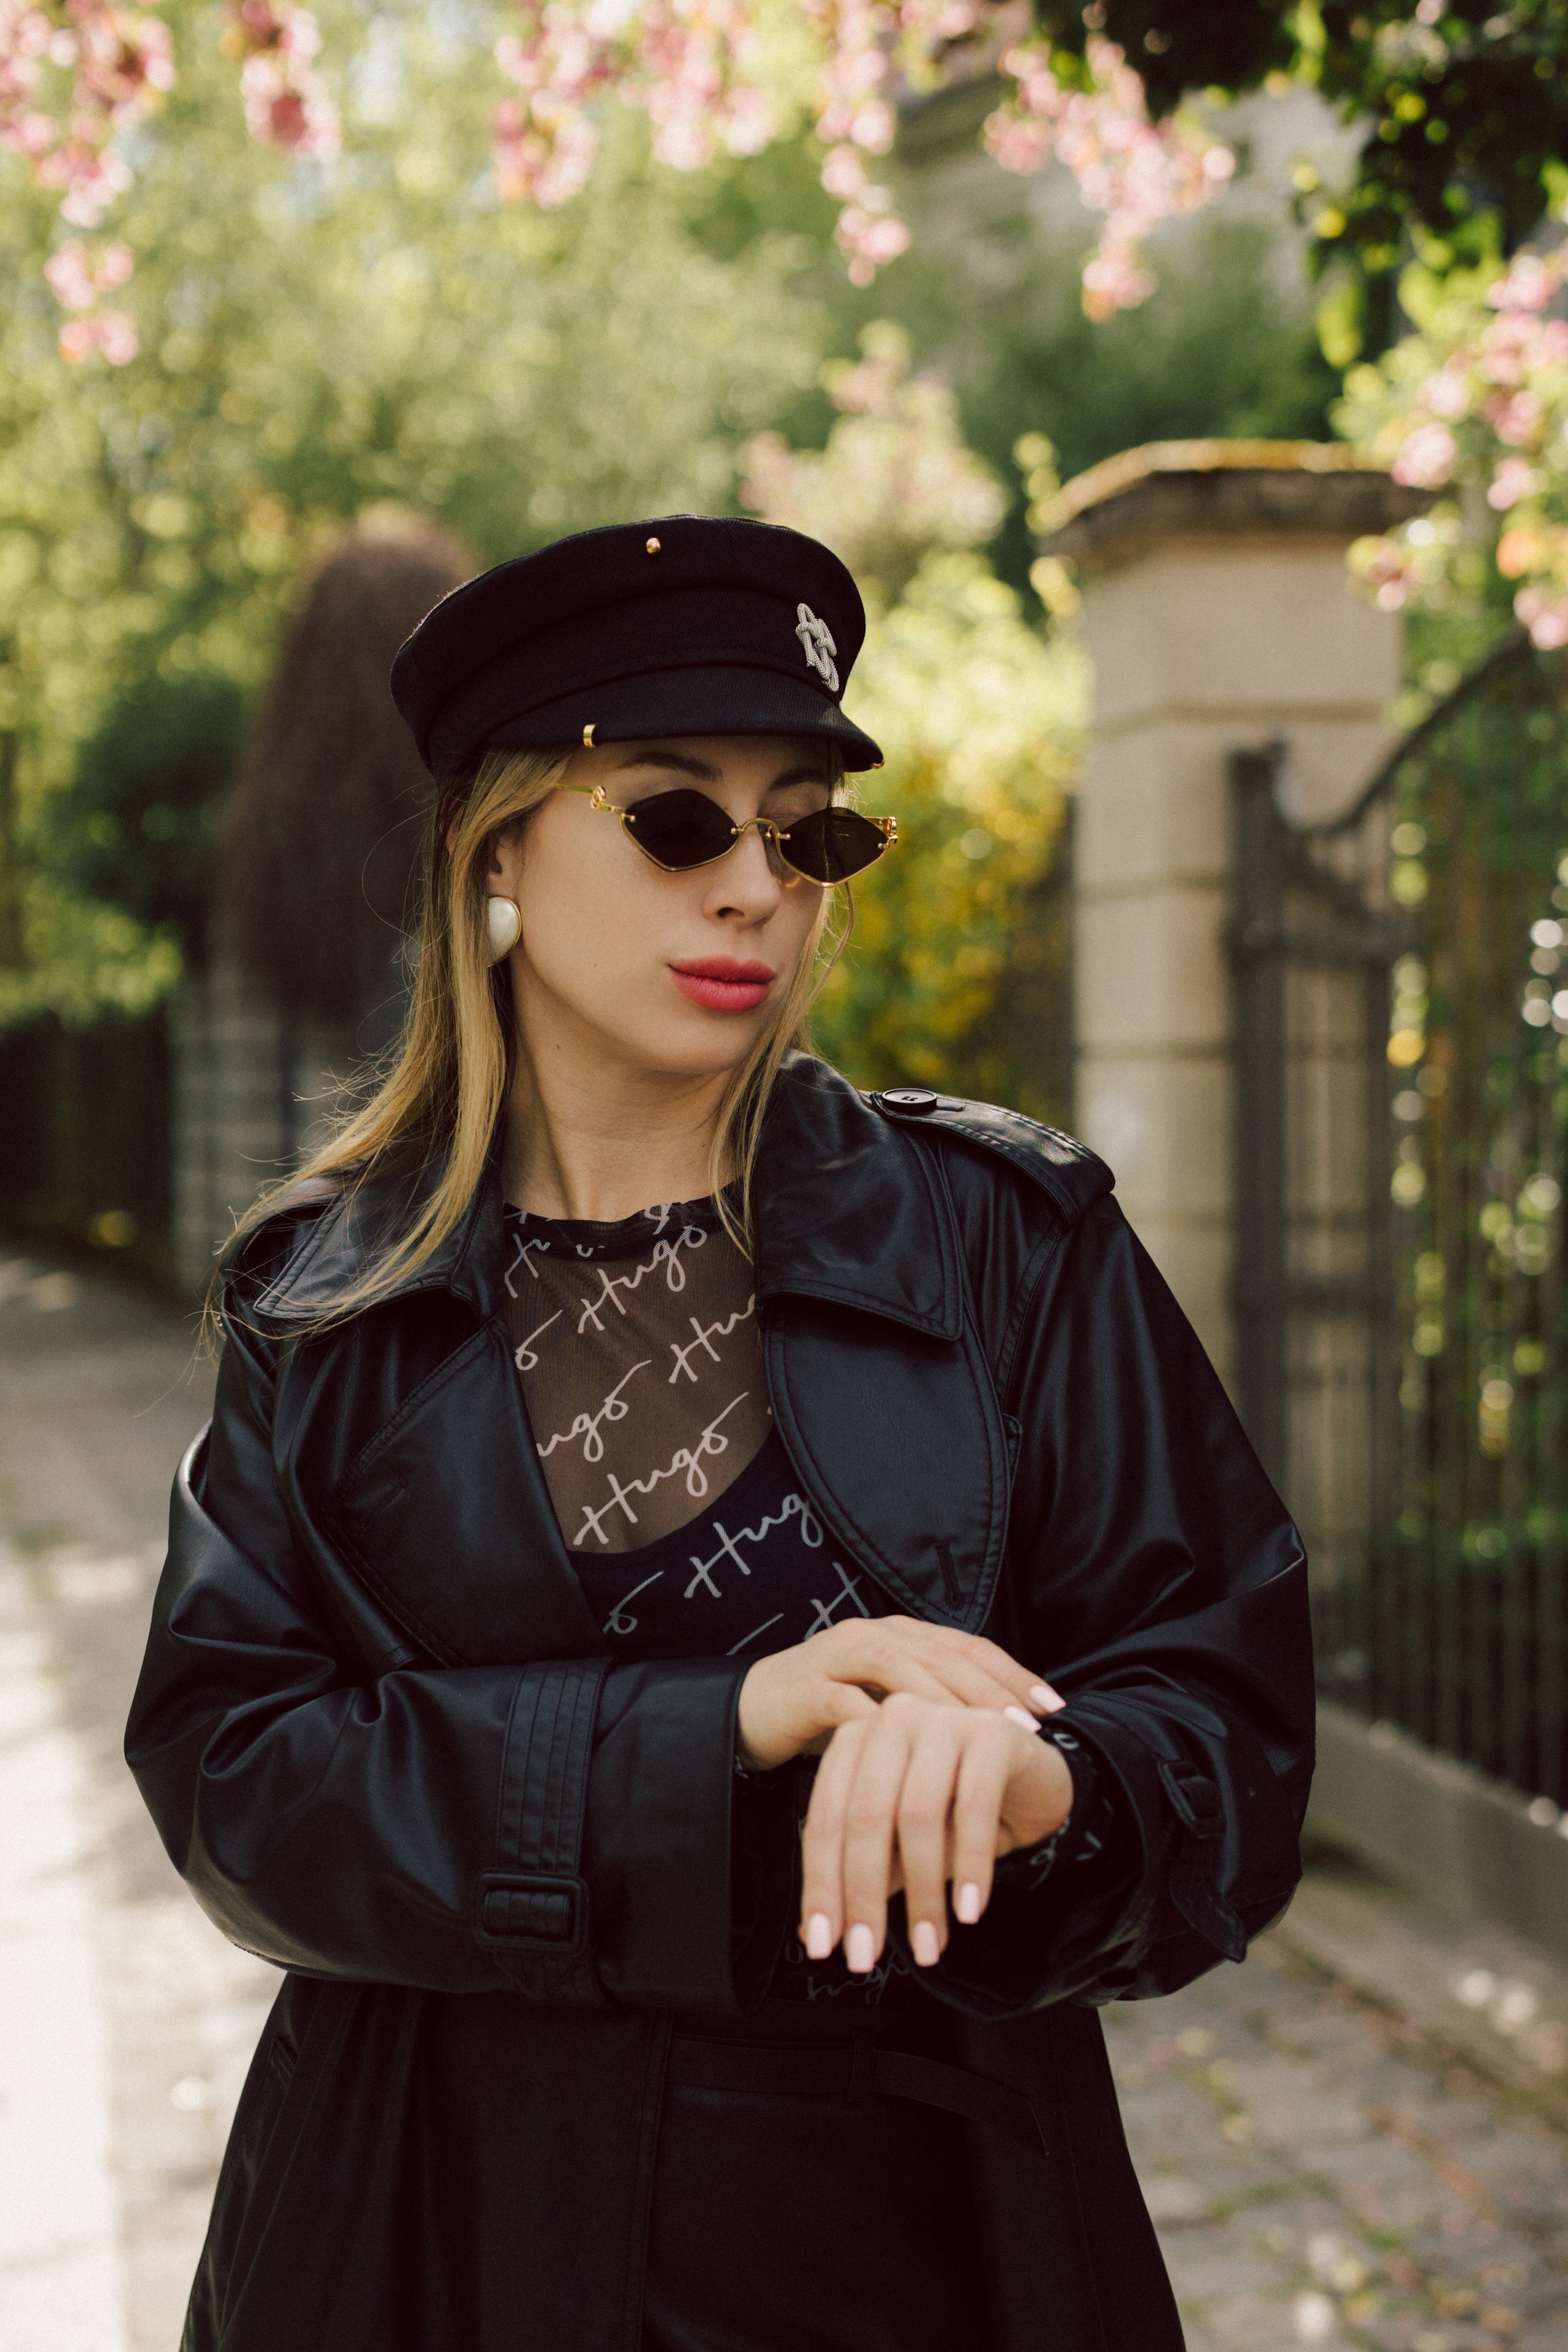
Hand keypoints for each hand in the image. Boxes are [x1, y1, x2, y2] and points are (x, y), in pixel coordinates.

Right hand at [735, 1616, 1062, 1773]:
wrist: (752, 1713)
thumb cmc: (832, 1715)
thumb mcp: (892, 1708)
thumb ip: (935, 1711)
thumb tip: (1001, 1737)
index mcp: (901, 1635)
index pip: (968, 1647)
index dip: (1012, 1673)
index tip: (1054, 1707)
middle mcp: (874, 1635)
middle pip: (943, 1654)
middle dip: (990, 1691)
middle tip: (1030, 1726)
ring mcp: (838, 1655)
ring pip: (902, 1670)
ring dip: (947, 1704)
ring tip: (982, 1736)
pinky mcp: (808, 1687)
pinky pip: (851, 1705)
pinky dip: (886, 1729)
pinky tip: (913, 1755)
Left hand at [798, 1695, 1073, 1973]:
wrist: (1034, 1783)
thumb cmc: (959, 1815)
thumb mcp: (903, 1848)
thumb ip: (862, 1878)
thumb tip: (813, 1936)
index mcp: (856, 1740)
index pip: (826, 1818)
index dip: (821, 1886)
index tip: (825, 1947)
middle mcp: (893, 1719)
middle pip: (865, 1816)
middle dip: (864, 1896)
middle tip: (865, 1959)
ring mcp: (943, 1718)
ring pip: (918, 1815)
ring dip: (922, 1893)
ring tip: (929, 1948)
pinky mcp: (992, 1732)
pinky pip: (975, 1806)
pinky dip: (970, 1866)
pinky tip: (970, 1911)